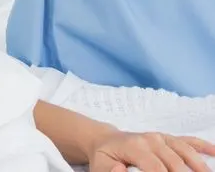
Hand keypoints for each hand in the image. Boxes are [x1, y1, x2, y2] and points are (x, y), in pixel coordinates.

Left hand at [89, 129, 214, 171]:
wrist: (106, 140)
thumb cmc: (105, 157)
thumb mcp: (102, 166)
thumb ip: (111, 171)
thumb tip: (121, 171)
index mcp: (134, 146)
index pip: (155, 167)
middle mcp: (150, 139)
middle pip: (175, 162)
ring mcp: (161, 138)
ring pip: (185, 151)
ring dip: (199, 166)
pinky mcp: (169, 139)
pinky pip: (188, 141)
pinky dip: (203, 146)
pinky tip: (214, 152)